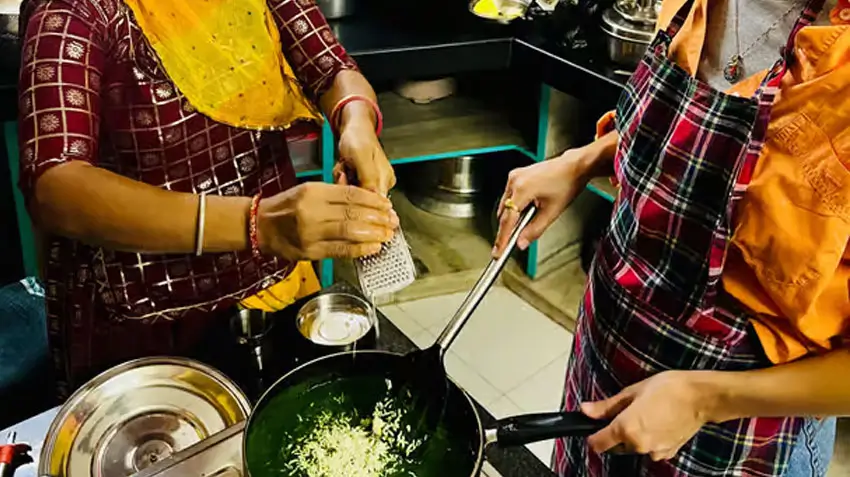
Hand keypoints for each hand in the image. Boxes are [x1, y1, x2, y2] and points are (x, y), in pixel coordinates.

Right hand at [257, 182, 398, 259]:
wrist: (259, 226)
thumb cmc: (286, 207)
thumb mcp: (308, 190)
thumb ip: (335, 195)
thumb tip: (367, 203)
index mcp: (313, 192)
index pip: (351, 195)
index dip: (373, 201)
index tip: (387, 205)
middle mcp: (312, 211)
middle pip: (353, 213)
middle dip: (378, 218)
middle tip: (392, 221)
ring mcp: (311, 233)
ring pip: (349, 232)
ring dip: (373, 234)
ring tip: (387, 234)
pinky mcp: (310, 251)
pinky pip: (340, 250)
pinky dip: (359, 249)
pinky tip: (372, 247)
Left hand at [336, 121, 395, 195]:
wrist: (353, 127)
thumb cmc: (359, 137)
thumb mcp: (362, 155)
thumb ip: (369, 177)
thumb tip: (374, 199)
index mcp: (385, 180)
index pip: (373, 203)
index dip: (356, 196)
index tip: (346, 178)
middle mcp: (380, 185)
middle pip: (361, 199)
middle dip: (347, 185)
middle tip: (345, 169)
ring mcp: (370, 182)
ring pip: (352, 193)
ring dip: (343, 181)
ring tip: (344, 165)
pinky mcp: (361, 180)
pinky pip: (348, 187)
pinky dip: (342, 178)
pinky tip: (343, 167)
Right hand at [492, 148, 591, 256]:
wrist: (574, 167)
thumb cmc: (567, 183)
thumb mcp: (552, 212)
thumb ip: (534, 230)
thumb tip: (521, 242)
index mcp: (522, 189)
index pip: (507, 220)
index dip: (502, 238)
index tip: (498, 251)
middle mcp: (515, 180)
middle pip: (504, 213)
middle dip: (508, 227)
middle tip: (513, 241)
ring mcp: (514, 176)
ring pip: (506, 205)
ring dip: (512, 216)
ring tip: (529, 218)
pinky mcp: (516, 175)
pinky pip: (510, 196)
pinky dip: (515, 206)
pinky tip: (528, 208)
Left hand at [582, 371, 717, 461]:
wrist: (701, 397)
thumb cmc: (668, 389)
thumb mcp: (632, 392)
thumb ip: (607, 406)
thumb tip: (586, 410)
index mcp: (625, 430)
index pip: (597, 444)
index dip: (592, 435)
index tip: (595, 426)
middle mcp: (639, 445)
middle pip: (615, 447)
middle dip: (615, 434)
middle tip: (626, 412)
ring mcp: (655, 451)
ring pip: (633, 448)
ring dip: (633, 437)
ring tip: (645, 414)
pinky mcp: (669, 452)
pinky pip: (651, 449)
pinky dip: (649, 439)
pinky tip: (657, 422)